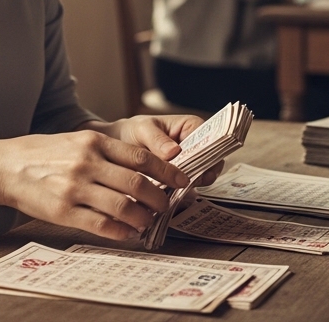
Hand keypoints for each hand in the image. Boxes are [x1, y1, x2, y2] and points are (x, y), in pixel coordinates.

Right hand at [0, 129, 189, 240]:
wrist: (5, 166)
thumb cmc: (43, 153)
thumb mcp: (77, 140)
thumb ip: (106, 151)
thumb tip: (142, 167)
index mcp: (94, 142)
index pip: (141, 157)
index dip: (167, 170)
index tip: (181, 180)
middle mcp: (87, 163)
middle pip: (137, 182)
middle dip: (160, 197)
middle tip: (168, 204)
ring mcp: (75, 188)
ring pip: (123, 206)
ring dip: (142, 217)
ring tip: (149, 221)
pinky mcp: (63, 211)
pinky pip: (100, 224)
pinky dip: (120, 231)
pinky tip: (128, 233)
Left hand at [92, 115, 223, 186]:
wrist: (116, 148)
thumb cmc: (132, 132)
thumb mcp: (142, 130)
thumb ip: (157, 139)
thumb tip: (174, 151)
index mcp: (191, 127)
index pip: (212, 139)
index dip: (210, 154)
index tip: (202, 170)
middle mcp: (194, 147)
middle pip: (210, 163)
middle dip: (201, 175)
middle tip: (187, 185)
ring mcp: (187, 166)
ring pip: (199, 179)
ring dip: (189, 187)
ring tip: (173, 194)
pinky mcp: (178, 182)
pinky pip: (185, 190)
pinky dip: (177, 195)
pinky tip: (166, 199)